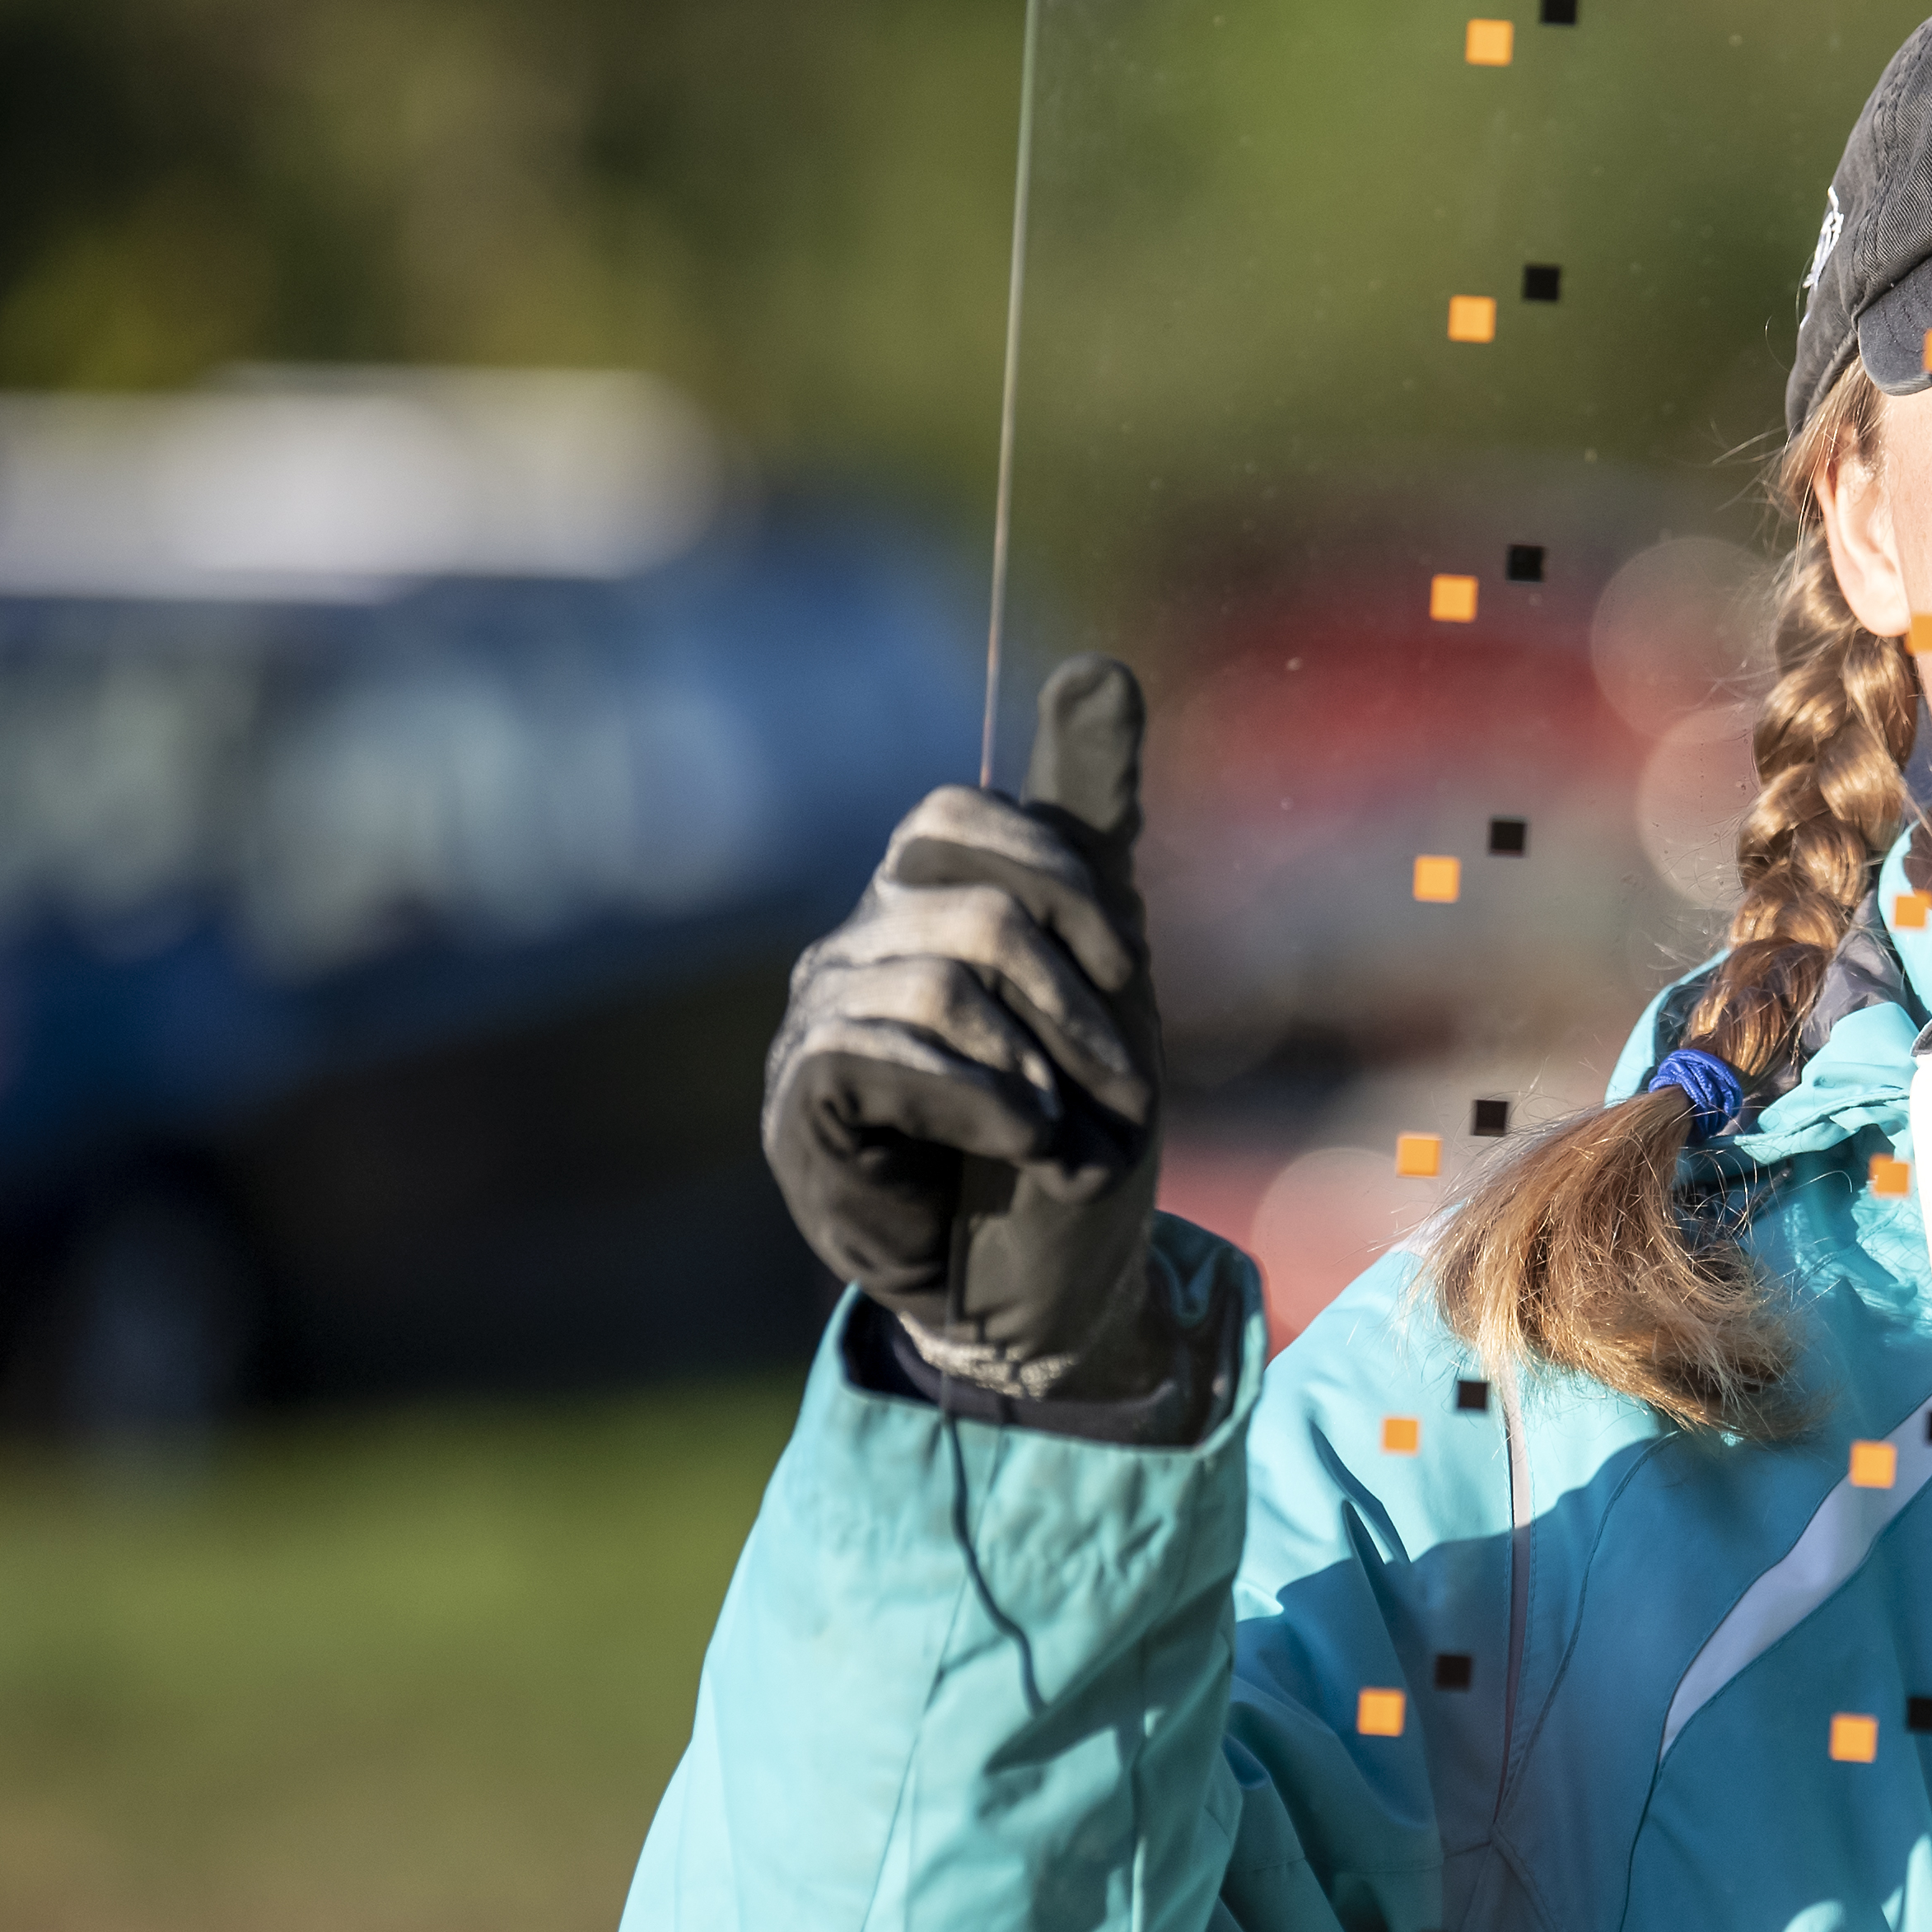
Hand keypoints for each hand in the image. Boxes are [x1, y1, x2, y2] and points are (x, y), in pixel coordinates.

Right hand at [762, 655, 1167, 1400]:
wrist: (1056, 1271)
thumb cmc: (1077, 1116)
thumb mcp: (1108, 957)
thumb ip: (1090, 816)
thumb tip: (1096, 660)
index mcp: (924, 899)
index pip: (954, 817)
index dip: (1058, 880)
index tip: (1128, 966)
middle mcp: (859, 943)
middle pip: (973, 910)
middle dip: (1075, 1001)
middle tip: (1116, 1085)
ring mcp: (820, 1020)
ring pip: (941, 987)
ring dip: (1040, 1069)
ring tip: (1064, 1132)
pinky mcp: (803, 1101)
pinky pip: (879, 1053)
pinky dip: (984, 1100)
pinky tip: (1023, 1141)